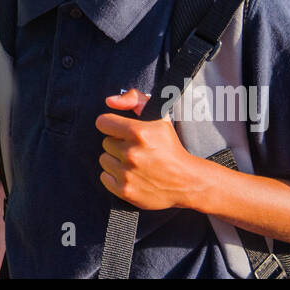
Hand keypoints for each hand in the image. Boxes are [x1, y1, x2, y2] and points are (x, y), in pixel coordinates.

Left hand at [94, 88, 204, 211]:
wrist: (186, 181)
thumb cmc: (171, 147)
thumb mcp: (159, 116)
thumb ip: (134, 99)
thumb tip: (110, 101)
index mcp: (139, 132)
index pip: (103, 122)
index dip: (112, 125)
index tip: (121, 131)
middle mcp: (131, 153)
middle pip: (106, 142)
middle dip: (118, 144)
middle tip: (135, 149)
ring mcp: (127, 174)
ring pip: (104, 160)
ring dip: (115, 160)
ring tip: (134, 162)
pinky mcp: (125, 191)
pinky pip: (104, 177)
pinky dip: (114, 177)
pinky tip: (130, 175)